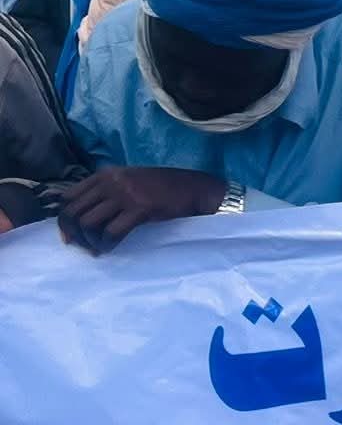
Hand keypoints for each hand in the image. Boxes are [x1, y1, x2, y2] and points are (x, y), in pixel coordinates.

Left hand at [58, 167, 227, 253]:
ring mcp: (124, 195)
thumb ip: (106, 193)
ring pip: (87, 223)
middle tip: (84, 246)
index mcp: (104, 175)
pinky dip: (106, 245)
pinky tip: (111, 249)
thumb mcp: (128, 182)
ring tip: (99, 248)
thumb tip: (83, 220)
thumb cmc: (162, 188)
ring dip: (89, 241)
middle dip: (73, 234)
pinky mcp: (140, 209)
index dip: (64, 220)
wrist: (194, 187)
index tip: (71, 235)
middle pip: (72, 212)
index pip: (67, 198)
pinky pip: (111, 232)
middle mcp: (109, 183)